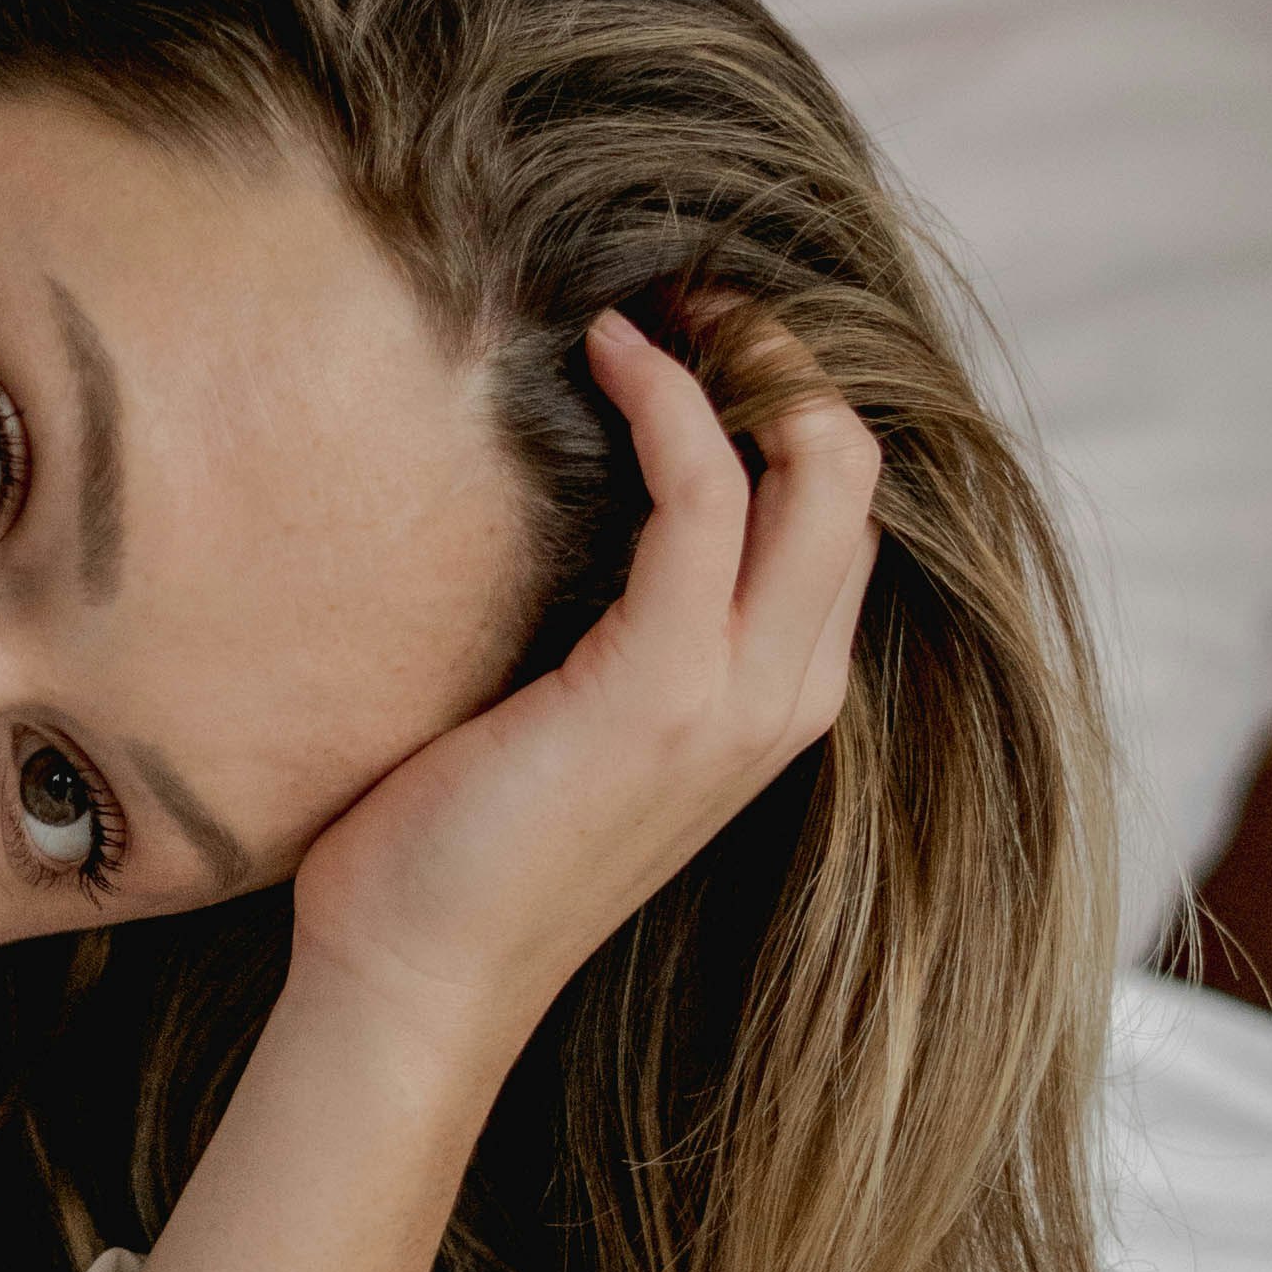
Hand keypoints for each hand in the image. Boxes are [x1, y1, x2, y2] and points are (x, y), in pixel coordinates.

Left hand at [287, 307, 880, 1057]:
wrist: (416, 981)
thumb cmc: (455, 846)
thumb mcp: (561, 717)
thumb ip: (609, 625)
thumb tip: (570, 493)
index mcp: (772, 702)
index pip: (838, 516)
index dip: (784, 406)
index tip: (693, 332)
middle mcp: (784, 697)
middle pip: (855, 477)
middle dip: (785, 360)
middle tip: (688, 291)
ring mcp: (735, 698)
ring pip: (818, 473)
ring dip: (743, 361)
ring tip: (653, 302)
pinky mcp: (659, 690)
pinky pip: (706, 499)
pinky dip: (669, 405)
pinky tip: (608, 357)